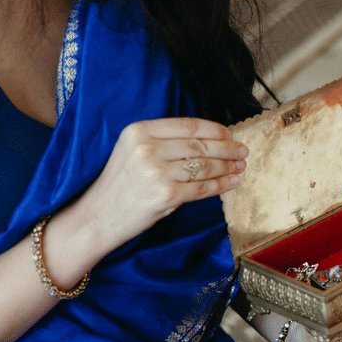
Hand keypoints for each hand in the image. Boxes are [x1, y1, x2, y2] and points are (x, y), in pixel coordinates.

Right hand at [75, 117, 246, 253]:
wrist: (98, 216)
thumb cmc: (120, 185)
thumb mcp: (133, 152)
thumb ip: (164, 143)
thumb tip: (208, 141)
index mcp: (139, 131)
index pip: (187, 125)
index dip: (214, 129)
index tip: (229, 134)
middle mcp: (147, 148)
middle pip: (199, 145)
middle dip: (227, 148)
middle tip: (242, 151)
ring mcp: (157, 172)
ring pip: (204, 166)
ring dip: (228, 166)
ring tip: (241, 166)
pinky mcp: (166, 195)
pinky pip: (203, 188)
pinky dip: (222, 185)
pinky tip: (233, 182)